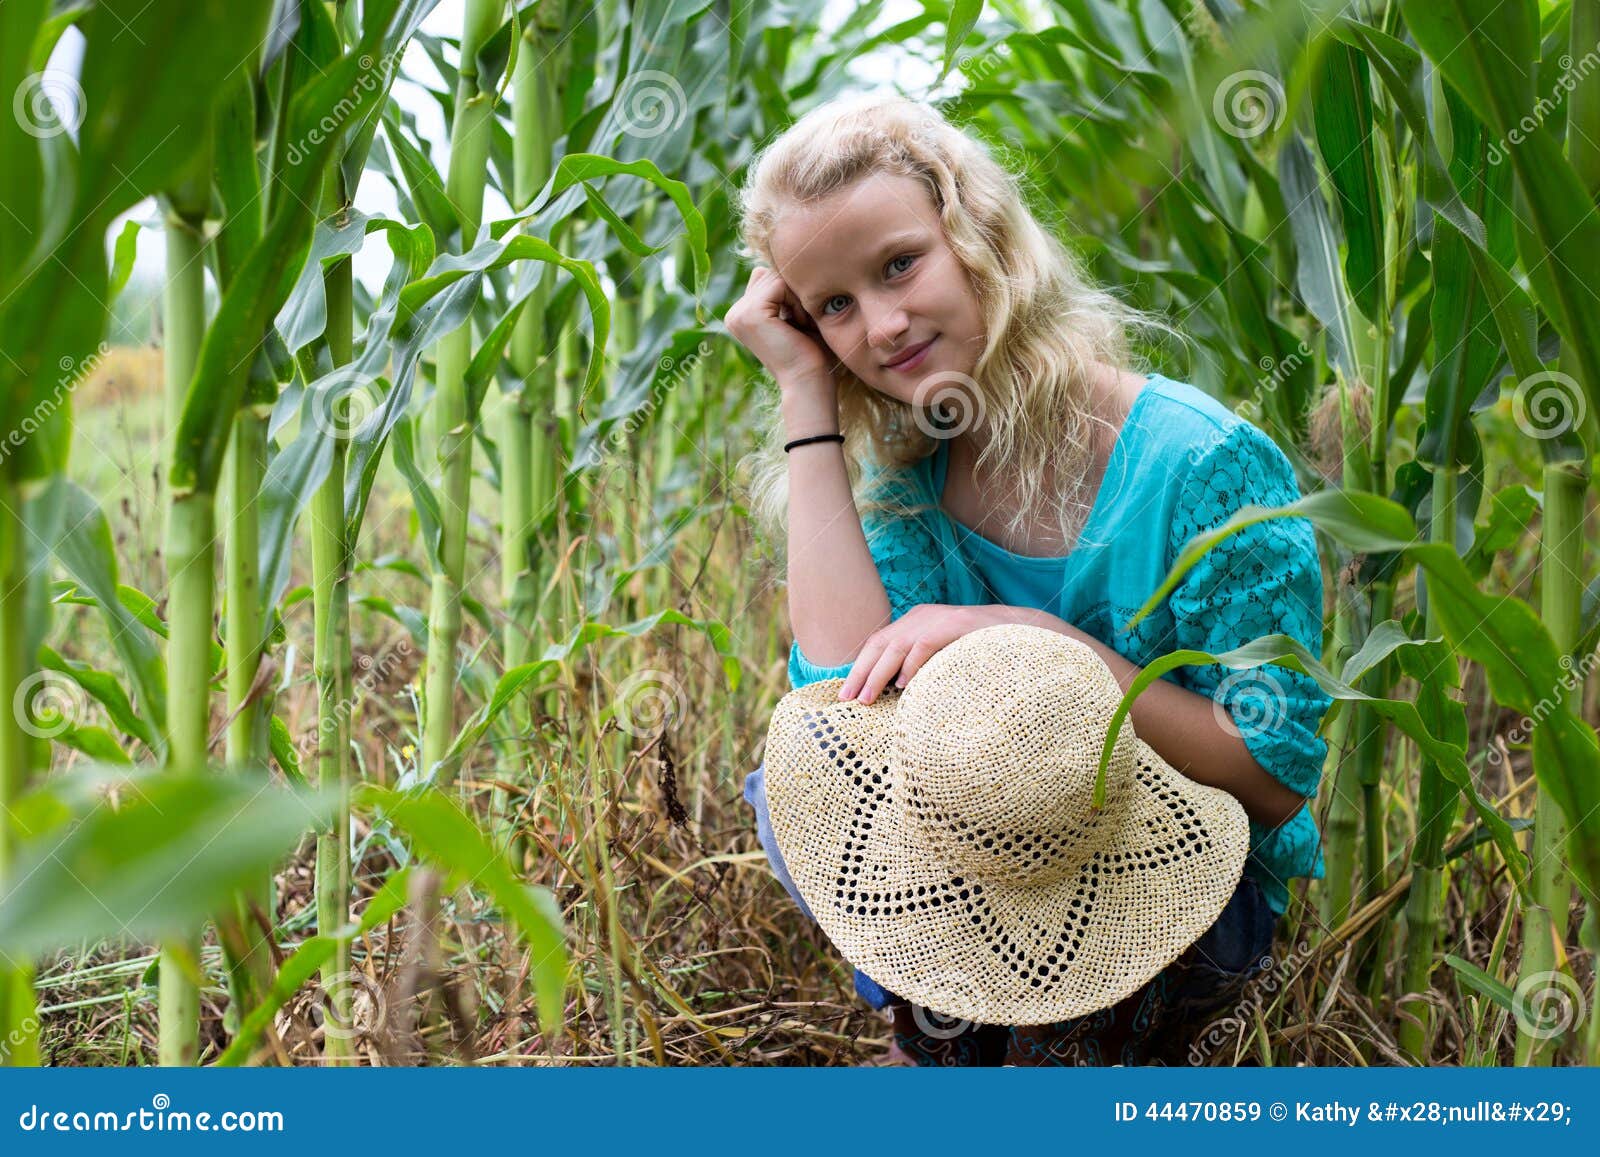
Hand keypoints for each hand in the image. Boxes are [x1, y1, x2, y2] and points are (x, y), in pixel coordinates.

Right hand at [724, 266, 840, 398]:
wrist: (809, 383)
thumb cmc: (812, 354)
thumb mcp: (795, 315)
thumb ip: (784, 290)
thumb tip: (783, 257)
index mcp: (741, 315)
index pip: (766, 278)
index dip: (790, 292)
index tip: (801, 322)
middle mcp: (734, 313)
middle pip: (769, 273)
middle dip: (793, 293)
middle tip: (803, 324)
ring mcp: (739, 313)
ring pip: (775, 277)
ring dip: (796, 298)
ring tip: (802, 325)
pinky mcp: (750, 313)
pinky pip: (779, 284)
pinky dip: (796, 301)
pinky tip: (799, 324)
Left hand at [838, 604, 1006, 703]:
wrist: (1021, 629)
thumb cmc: (979, 648)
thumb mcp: (943, 653)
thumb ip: (920, 663)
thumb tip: (893, 688)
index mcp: (916, 621)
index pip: (878, 643)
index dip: (860, 668)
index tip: (847, 694)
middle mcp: (921, 616)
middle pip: (879, 644)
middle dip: (861, 673)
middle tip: (848, 699)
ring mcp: (938, 618)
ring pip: (897, 646)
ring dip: (879, 674)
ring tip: (868, 698)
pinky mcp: (955, 624)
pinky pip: (924, 645)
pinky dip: (912, 665)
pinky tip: (904, 685)